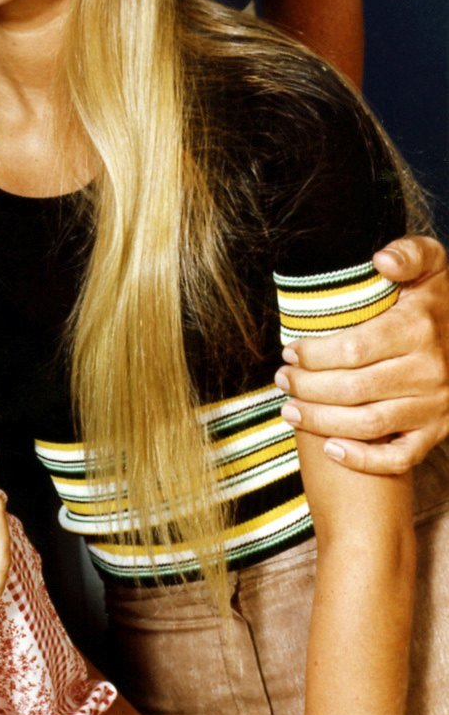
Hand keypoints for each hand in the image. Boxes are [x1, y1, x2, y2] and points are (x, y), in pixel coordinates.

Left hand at [278, 235, 448, 472]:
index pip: (352, 349)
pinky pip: (399, 458)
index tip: (289, 352)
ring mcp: (435, 407)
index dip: (313, 354)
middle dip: (306, 388)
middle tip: (281, 381)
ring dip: (320, 422)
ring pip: (367, 425)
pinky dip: (363, 460)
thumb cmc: (440, 301)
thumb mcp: (432, 264)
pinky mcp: (438, 432)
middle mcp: (430, 372)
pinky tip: (331, 449)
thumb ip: (409, 254)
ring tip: (289, 411)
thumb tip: (380, 261)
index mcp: (420, 329)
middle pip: (352, 390)